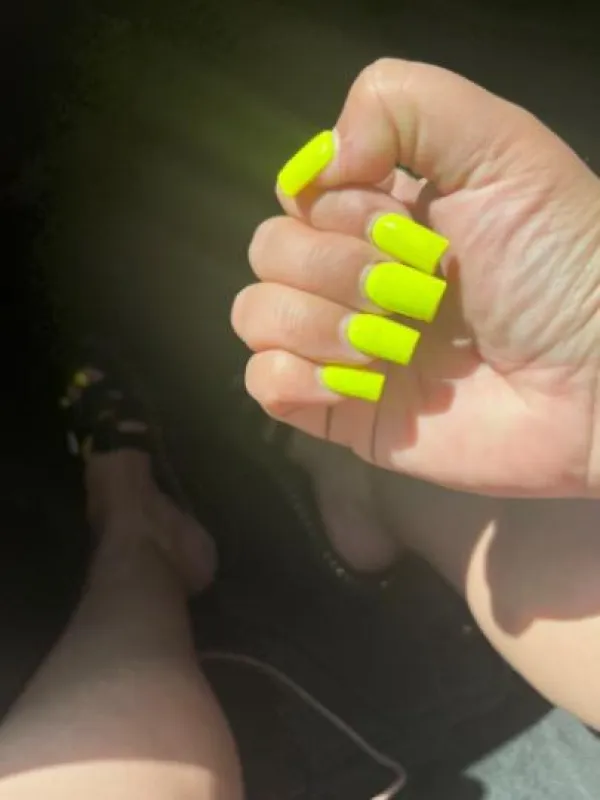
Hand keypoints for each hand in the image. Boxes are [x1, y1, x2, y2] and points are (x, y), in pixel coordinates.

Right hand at [232, 59, 599, 496]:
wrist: (597, 378)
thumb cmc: (559, 260)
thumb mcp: (498, 147)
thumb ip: (400, 107)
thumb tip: (312, 169)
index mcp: (382, 213)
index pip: (297, 193)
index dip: (334, 207)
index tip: (404, 223)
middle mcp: (354, 274)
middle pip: (268, 250)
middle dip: (334, 267)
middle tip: (414, 292)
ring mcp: (343, 345)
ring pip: (254, 314)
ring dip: (314, 322)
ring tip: (391, 344)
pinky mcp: (342, 411)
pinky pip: (262, 386)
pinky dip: (295, 378)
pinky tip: (358, 383)